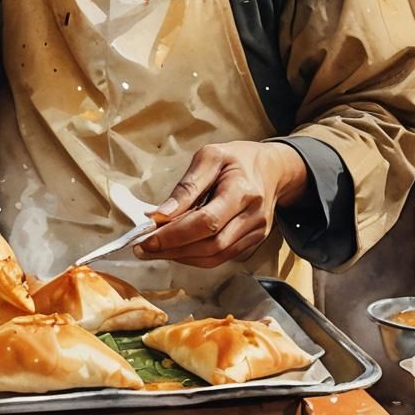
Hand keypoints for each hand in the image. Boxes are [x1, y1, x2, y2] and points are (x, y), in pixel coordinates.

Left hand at [134, 141, 307, 268]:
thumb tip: (160, 214)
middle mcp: (253, 217)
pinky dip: (196, 257)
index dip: (175, 234)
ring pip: (215, 256)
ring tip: (155, 250)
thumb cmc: (236, 159)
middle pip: (211, 244)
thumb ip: (186, 186)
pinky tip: (177, 249)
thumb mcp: (209, 157)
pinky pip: (221, 257)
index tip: (147, 237)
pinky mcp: (253, 242)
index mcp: (242, 191)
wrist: (271, 168)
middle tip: (143, 248)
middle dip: (173, 249)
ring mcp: (256, 233)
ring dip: (182, 257)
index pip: (207, 222)